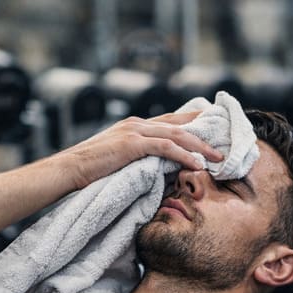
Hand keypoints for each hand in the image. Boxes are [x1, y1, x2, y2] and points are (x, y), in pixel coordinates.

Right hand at [58, 111, 223, 189]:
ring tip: (218, 158)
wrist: (67, 170)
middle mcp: (137, 123)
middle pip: (180, 124)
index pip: (171, 121)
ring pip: (178, 134)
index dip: (194, 124)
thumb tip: (156, 170)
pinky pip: (166, 147)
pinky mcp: (132, 144)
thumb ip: (136, 159)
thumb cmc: (88, 171)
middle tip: (224, 145)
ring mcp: (134, 131)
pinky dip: (184, 155)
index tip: (213, 132)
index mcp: (133, 126)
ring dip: (201, 147)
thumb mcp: (117, 161)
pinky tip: (197, 164)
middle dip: (205, 134)